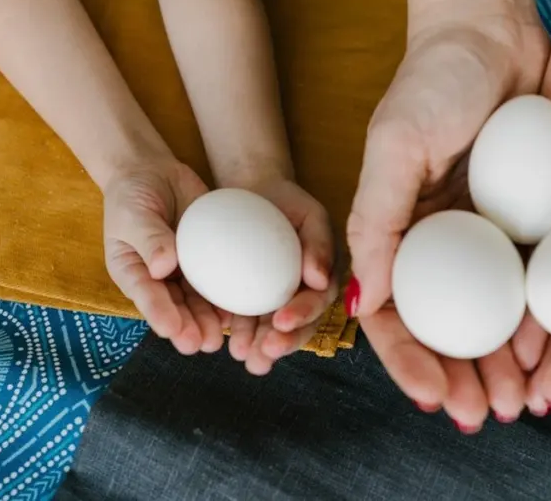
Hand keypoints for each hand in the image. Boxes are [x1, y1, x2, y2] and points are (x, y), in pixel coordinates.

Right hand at [102, 159, 219, 354]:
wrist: (154, 173)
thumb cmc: (133, 194)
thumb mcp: (133, 213)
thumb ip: (149, 238)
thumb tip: (163, 267)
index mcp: (132, 272)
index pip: (145, 295)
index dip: (159, 314)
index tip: (171, 330)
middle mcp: (158, 279)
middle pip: (174, 307)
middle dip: (188, 327)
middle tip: (202, 344)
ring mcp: (183, 272)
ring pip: (197, 302)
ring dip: (208, 321)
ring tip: (220, 339)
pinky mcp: (208, 260)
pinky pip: (218, 281)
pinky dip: (228, 297)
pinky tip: (242, 311)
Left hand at [227, 177, 336, 375]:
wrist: (255, 194)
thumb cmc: (288, 203)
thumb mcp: (311, 215)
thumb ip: (320, 243)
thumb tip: (321, 281)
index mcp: (324, 278)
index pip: (318, 302)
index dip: (302, 315)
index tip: (281, 323)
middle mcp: (304, 296)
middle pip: (298, 326)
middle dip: (282, 343)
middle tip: (263, 354)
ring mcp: (277, 301)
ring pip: (272, 331)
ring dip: (259, 346)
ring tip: (243, 356)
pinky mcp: (252, 301)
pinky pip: (247, 320)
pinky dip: (239, 332)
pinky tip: (227, 342)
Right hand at [347, 20, 550, 428]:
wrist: (493, 28)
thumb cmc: (433, 78)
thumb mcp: (395, 144)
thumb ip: (375, 219)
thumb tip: (360, 302)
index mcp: (393, 232)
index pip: (392, 316)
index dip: (410, 364)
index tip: (440, 399)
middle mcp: (435, 243)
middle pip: (443, 330)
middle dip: (461, 378)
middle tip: (491, 413)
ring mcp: (480, 236)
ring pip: (488, 319)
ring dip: (500, 364)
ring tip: (525, 399)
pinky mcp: (522, 222)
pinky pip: (528, 283)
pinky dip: (535, 321)